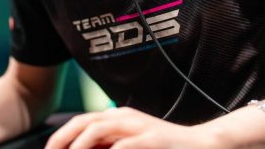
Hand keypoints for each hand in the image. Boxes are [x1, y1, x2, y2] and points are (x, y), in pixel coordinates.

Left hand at [45, 107, 219, 148]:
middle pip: (84, 122)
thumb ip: (109, 146)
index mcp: (117, 118)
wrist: (203, 146)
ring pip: (97, 129)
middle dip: (62, 140)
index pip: (80, 122)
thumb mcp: (131, 144)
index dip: (60, 137)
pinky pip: (124, 145)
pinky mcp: (151, 140)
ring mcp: (138, 127)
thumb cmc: (164, 148)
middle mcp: (124, 118)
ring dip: (79, 145)